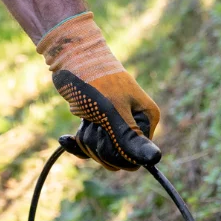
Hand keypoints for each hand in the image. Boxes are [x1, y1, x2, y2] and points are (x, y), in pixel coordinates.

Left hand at [37, 12, 160, 170]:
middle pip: (116, 159)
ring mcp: (117, 126)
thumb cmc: (95, 84)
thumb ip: (129, 139)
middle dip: (98, 145)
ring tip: (86, 117)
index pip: (134, 159)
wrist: (72, 60)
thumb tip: (154, 159)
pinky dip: (77, 144)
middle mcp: (136, 124)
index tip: (105, 129)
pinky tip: (66, 138)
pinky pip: (90, 149)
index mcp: (147, 120)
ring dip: (87, 140)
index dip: (114, 152)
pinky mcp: (100, 126)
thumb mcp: (112, 113)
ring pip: (100, 155)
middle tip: (94, 120)